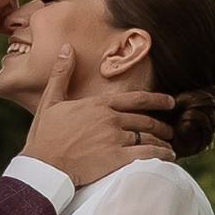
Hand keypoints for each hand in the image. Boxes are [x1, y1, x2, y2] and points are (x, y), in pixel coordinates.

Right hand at [23, 76, 177, 187]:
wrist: (43, 166)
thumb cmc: (44, 136)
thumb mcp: (50, 100)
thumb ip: (62, 74)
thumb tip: (67, 48)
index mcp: (98, 105)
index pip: (136, 99)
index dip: (157, 100)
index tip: (170, 102)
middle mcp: (110, 119)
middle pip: (145, 119)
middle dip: (162, 124)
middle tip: (170, 129)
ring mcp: (115, 139)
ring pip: (149, 136)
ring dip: (163, 140)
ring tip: (169, 145)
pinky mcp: (117, 159)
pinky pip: (147, 154)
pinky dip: (161, 154)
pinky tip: (167, 157)